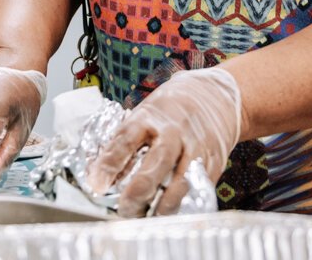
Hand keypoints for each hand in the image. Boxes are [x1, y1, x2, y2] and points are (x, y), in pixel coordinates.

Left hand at [84, 67, 241, 216]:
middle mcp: (174, 130)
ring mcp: (196, 145)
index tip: (97, 185)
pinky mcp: (213, 161)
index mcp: (149, 116)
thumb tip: (98, 176)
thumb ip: (124, 142)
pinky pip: (199, 188)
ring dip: (163, 204)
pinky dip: (184, 204)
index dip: (110, 162)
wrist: (212, 95)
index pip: (127, 138)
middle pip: (158, 161)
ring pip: (182, 180)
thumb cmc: (169, 110)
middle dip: (139, 190)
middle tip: (124, 209)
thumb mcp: (143, 115)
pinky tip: (170, 212)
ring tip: (148, 216)